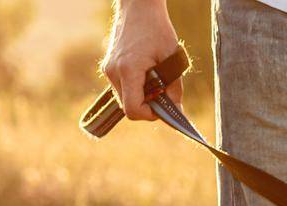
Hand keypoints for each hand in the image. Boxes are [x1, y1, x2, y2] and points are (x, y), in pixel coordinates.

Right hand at [101, 0, 182, 120]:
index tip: (164, 106)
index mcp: (128, 70)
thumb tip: (177, 112)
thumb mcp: (173, 59)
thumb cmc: (157, 29)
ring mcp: (108, 69)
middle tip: (163, 91)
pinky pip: (123, 88)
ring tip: (155, 79)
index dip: (150, 114)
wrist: (138, 8)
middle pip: (128, 106)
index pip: (133, 110)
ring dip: (142, 96)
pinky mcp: (109, 66)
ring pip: (125, 98)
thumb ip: (175, 88)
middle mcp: (113, 72)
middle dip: (148, 105)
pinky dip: (136, 88)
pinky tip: (147, 74)